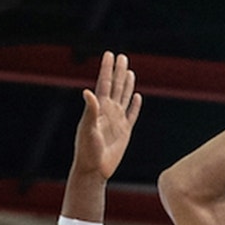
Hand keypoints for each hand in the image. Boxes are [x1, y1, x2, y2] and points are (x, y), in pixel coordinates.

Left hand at [74, 52, 142, 179]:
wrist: (94, 170)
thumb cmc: (86, 150)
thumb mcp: (87, 129)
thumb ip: (89, 110)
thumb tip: (88, 91)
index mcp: (98, 108)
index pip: (104, 83)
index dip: (107, 69)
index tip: (110, 54)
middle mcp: (108, 112)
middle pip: (116, 87)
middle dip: (119, 72)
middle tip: (122, 56)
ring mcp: (117, 121)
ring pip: (124, 98)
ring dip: (127, 85)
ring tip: (129, 72)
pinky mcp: (125, 132)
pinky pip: (132, 115)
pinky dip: (135, 105)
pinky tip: (137, 97)